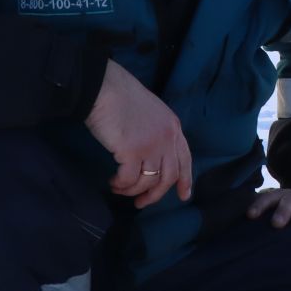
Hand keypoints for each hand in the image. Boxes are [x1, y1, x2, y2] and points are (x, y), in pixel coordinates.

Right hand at [84, 59, 191, 208]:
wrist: (104, 87)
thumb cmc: (121, 96)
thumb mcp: (151, 112)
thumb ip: (157, 132)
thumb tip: (150, 155)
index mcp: (173, 127)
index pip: (185, 159)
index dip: (185, 180)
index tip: (184, 196)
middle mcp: (167, 138)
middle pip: (169, 177)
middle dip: (155, 195)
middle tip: (140, 204)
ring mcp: (151, 146)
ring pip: (148, 181)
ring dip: (132, 190)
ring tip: (119, 189)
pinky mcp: (132, 152)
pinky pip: (129, 180)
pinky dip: (121, 185)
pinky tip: (113, 182)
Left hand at [246, 186, 290, 229]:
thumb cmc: (277, 215)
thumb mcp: (264, 213)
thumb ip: (250, 219)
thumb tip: (222, 231)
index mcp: (277, 197)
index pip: (267, 198)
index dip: (259, 206)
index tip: (250, 216)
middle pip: (288, 202)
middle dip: (282, 211)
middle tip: (276, 224)